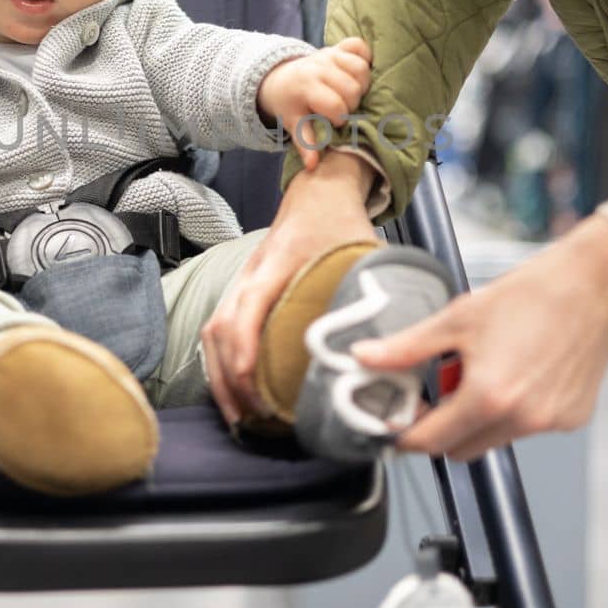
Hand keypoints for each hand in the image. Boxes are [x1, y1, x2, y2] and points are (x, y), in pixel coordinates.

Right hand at [202, 149, 378, 425]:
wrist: (318, 190)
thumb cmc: (339, 219)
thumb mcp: (363, 248)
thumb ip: (377, 289)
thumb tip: (396, 339)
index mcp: (276, 263)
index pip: (248, 306)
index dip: (244, 346)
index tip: (250, 381)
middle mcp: (250, 274)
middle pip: (218, 328)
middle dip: (227, 377)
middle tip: (249, 418)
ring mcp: (241, 281)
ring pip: (212, 332)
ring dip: (219, 376)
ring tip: (238, 415)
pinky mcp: (241, 290)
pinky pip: (217, 330)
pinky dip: (221, 363)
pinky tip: (236, 389)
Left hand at [257, 37, 372, 170]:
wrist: (281, 79)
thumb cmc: (291, 105)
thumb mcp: (293, 123)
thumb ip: (306, 142)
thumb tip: (313, 166)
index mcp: (306, 87)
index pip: (336, 104)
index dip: (340, 118)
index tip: (334, 122)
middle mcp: (318, 67)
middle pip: (353, 88)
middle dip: (352, 103)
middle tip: (344, 109)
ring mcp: (329, 54)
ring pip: (361, 68)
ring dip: (362, 84)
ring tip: (352, 94)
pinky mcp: (337, 46)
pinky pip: (359, 46)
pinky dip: (364, 58)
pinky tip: (357, 73)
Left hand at [352, 216, 607, 459]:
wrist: (591, 286)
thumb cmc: (528, 296)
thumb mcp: (456, 319)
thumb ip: (406, 348)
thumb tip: (363, 358)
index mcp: (487, 398)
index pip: (430, 442)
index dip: (406, 434)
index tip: (397, 420)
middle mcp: (521, 420)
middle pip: (461, 450)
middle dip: (442, 429)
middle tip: (439, 391)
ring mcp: (549, 424)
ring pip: (494, 440)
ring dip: (478, 420)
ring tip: (484, 371)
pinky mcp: (572, 419)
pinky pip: (527, 429)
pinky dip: (514, 412)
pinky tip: (519, 374)